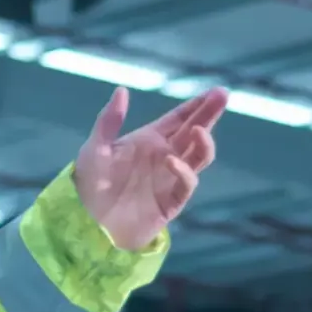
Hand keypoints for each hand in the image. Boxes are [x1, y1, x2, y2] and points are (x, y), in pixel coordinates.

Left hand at [73, 87, 227, 250]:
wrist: (88, 221)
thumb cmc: (91, 183)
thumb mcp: (95, 148)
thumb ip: (109, 121)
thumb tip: (122, 89)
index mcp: (150, 140)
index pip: (179, 118)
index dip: (196, 105)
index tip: (214, 91)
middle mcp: (165, 156)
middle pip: (195, 132)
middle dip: (209, 114)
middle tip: (223, 96)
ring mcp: (171, 178)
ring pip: (199, 157)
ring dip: (204, 142)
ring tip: (199, 129)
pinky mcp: (171, 201)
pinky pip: (186, 185)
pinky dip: (183, 172)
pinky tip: (172, 161)